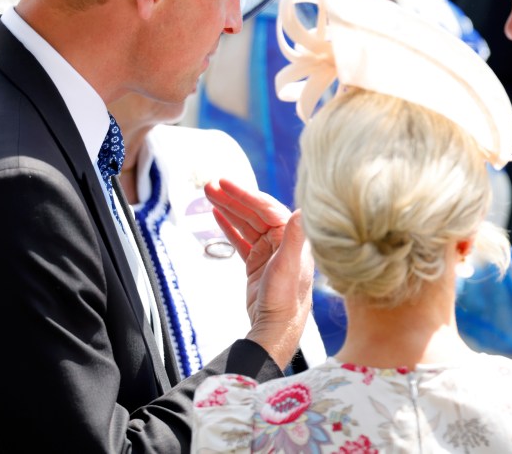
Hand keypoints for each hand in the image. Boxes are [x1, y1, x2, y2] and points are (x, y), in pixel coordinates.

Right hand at [205, 179, 313, 368]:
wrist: (276, 327)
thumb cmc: (285, 298)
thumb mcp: (288, 266)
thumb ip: (295, 237)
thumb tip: (303, 209)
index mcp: (291, 236)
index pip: (266, 207)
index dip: (245, 194)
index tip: (225, 183)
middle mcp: (282, 240)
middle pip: (254, 212)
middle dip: (232, 198)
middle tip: (209, 186)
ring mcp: (269, 251)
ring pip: (245, 223)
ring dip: (227, 209)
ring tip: (208, 195)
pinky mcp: (258, 263)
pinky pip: (241, 239)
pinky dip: (229, 227)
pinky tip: (216, 215)